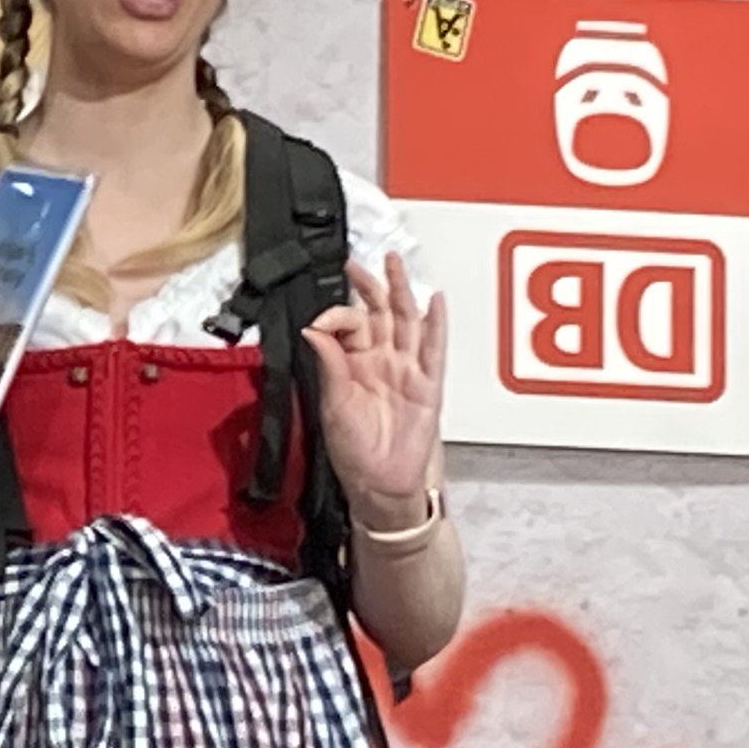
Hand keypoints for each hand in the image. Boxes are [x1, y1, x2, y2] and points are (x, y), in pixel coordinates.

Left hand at [307, 255, 448, 520]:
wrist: (379, 484)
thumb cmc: (355, 452)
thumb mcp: (333, 405)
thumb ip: (329, 365)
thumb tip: (313, 332)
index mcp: (353, 365)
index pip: (347, 326)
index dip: (336, 317)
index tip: (323, 320)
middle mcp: (380, 362)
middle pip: (379, 314)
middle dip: (370, 286)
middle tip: (359, 263)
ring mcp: (406, 371)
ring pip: (406, 322)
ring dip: (402, 293)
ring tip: (395, 265)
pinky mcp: (428, 385)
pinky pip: (434, 350)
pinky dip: (436, 325)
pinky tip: (434, 303)